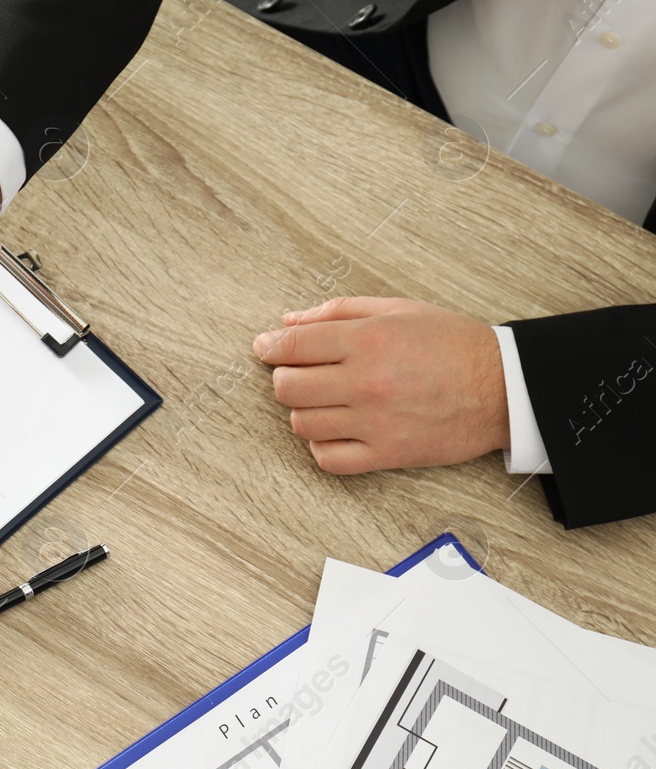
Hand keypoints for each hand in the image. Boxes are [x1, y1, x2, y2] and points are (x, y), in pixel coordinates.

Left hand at [251, 297, 508, 473]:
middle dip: (285, 377)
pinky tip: (337, 428)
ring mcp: (374, 421)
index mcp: (367, 339)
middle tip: (302, 372)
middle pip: (287, 387)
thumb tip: (288, 321)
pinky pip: (328, 459)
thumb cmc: (453, 344)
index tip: (265, 348)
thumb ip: (338, 311)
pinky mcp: (387, 453)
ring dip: (304, 410)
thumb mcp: (397, 309)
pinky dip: (322, 445)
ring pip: (302, 423)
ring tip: (325, 399)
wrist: (504, 388)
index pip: (291, 346)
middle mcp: (365, 381)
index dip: (269, 347)